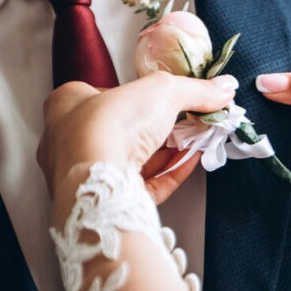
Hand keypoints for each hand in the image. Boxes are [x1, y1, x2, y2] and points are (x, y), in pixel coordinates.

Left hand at [37, 71, 236, 203]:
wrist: (97, 181)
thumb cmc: (110, 123)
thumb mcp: (162, 90)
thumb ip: (195, 89)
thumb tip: (224, 88)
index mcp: (67, 105)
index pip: (105, 94)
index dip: (141, 95)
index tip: (174, 98)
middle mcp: (71, 141)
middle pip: (124, 130)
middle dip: (162, 127)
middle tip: (191, 120)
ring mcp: (89, 175)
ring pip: (134, 161)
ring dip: (170, 151)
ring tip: (198, 139)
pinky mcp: (107, 202)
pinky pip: (143, 186)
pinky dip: (169, 173)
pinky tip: (191, 161)